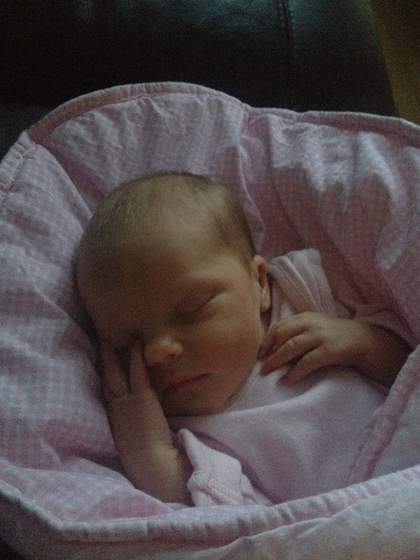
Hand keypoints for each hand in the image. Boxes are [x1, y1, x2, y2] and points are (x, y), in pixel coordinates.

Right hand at [101, 340, 191, 501]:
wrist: (153, 466)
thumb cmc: (150, 460)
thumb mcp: (136, 441)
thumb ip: (135, 426)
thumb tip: (142, 419)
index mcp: (114, 422)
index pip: (107, 396)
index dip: (103, 380)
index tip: (101, 367)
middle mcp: (115, 410)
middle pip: (106, 381)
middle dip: (102, 363)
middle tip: (100, 346)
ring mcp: (126, 403)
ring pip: (116, 374)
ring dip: (113, 356)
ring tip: (110, 341)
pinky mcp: (141, 398)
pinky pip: (137, 372)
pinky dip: (136, 356)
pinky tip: (137, 344)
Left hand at [258, 312, 368, 383]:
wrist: (363, 340)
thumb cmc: (333, 336)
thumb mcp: (314, 328)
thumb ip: (296, 333)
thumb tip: (271, 350)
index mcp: (304, 317)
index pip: (279, 326)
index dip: (266, 340)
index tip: (258, 353)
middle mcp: (311, 324)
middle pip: (281, 335)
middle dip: (268, 351)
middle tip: (259, 365)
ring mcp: (320, 336)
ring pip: (291, 347)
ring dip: (276, 361)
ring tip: (267, 372)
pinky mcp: (330, 350)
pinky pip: (307, 362)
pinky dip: (295, 372)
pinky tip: (287, 380)